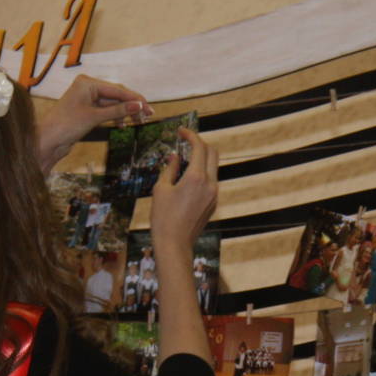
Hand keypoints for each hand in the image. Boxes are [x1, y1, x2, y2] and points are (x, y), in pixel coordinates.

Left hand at [36, 74, 149, 172]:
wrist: (47, 141)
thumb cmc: (66, 125)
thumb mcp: (94, 117)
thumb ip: (118, 110)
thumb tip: (139, 106)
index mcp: (87, 83)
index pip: (117, 89)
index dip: (134, 99)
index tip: (148, 107)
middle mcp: (87, 88)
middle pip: (116, 95)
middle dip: (131, 105)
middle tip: (147, 115)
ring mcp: (87, 99)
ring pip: (112, 104)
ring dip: (124, 112)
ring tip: (137, 121)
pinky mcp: (86, 111)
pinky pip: (106, 111)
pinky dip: (115, 116)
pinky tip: (122, 124)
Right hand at [149, 128, 217, 252]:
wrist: (175, 244)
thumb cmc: (163, 218)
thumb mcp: (161, 189)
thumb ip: (170, 169)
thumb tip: (175, 157)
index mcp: (196, 178)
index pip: (199, 147)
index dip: (190, 135)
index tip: (181, 131)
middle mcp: (210, 184)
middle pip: (212, 153)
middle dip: (200, 144)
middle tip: (186, 142)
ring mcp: (214, 194)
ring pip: (213, 167)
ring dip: (201, 159)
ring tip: (183, 161)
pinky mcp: (213, 203)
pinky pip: (211, 181)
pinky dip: (202, 173)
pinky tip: (186, 178)